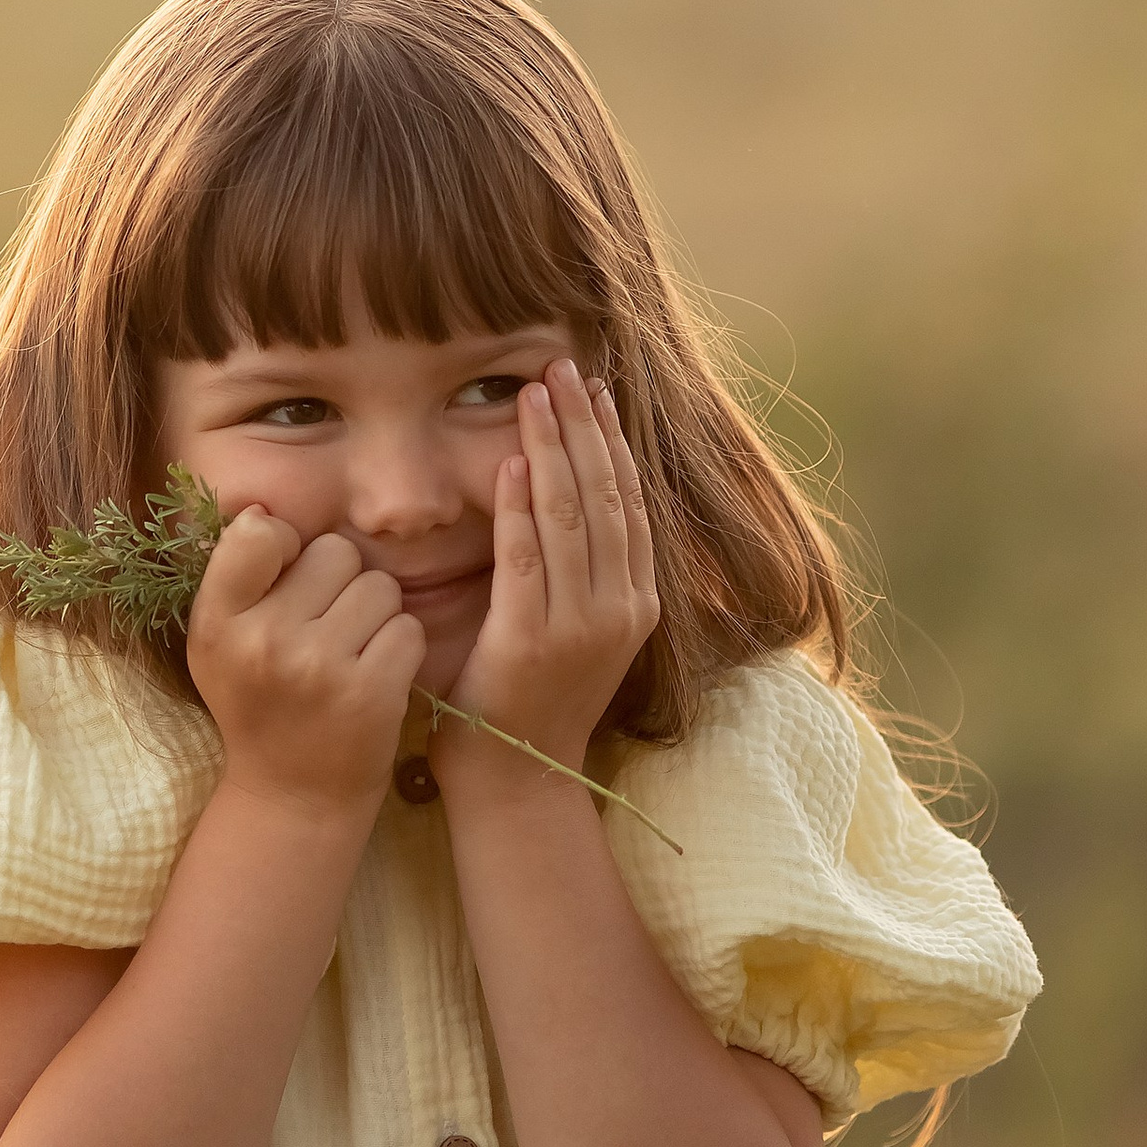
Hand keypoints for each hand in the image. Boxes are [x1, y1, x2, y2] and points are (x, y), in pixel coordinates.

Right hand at [184, 505, 424, 815]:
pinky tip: (375, 677)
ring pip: (381, 586)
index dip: (284, 545)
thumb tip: (265, 511)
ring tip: (350, 653)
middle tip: (324, 628)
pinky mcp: (372, 693)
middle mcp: (264, 641)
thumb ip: (236, 575)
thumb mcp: (219, 642)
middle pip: (336, 552)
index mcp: (218, 622)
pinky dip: (400, 649)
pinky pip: (408, 628)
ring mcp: (320, 668)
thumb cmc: (259, 703)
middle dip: (340, 581)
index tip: (284, 582)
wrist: (292, 797)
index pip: (259, 531)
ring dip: (376, 614)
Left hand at [440, 359, 658, 783]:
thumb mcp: (578, 629)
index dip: (610, 440)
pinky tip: (511, 460)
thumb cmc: (534, 700)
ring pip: (570, 515)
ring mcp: (580, 625)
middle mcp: (619, 608)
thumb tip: (563, 498)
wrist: (518, 779)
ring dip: (551, 447)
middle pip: (605, 495)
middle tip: (562, 367)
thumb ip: (580, 571)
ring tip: (535, 392)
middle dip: (583, 425)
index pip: (627, 502)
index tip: (594, 389)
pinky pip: (526, 557)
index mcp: (636, 601)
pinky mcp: (532, 639)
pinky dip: (519, 506)